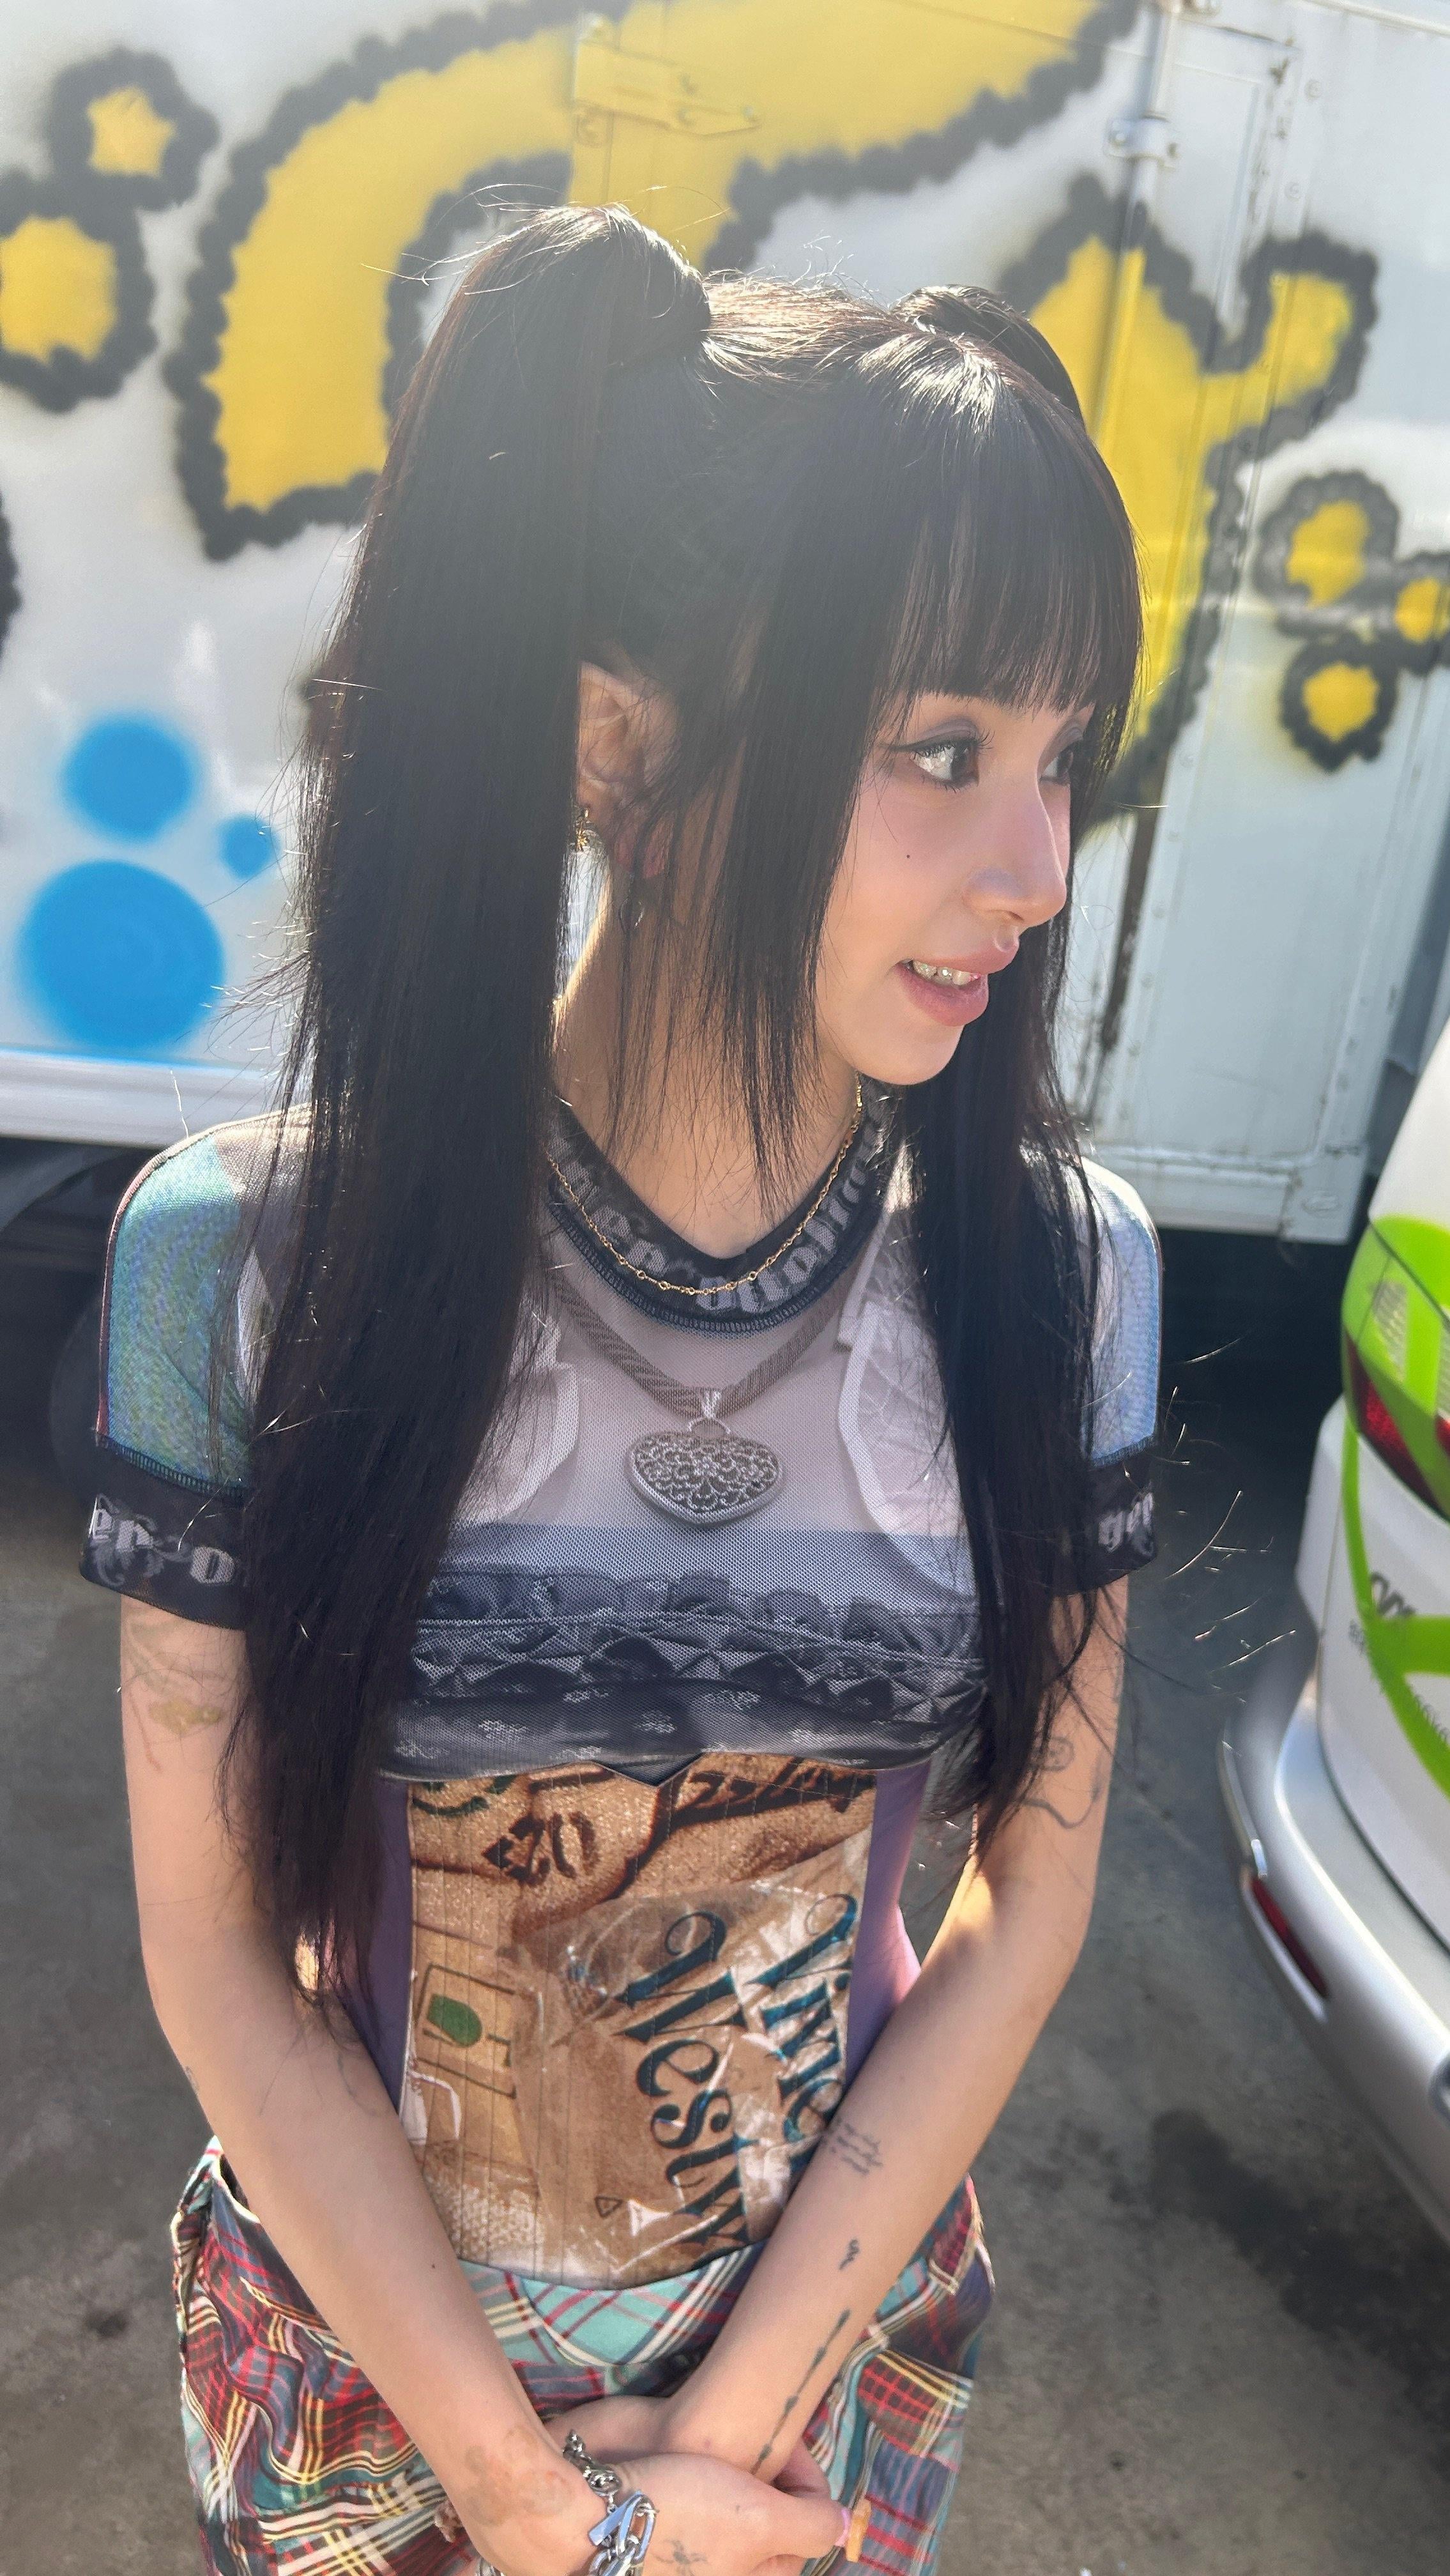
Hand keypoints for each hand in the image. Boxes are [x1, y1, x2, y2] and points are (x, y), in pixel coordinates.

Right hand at [543, 2445, 844, 2575]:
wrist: (583, 2516)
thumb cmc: (672, 2513)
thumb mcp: (757, 2518)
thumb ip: (808, 2524)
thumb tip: (841, 2524)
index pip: (807, 2528)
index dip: (802, 2477)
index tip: (782, 2445)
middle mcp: (724, 2575)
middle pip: (769, 2524)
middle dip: (767, 2482)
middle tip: (750, 2448)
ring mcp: (689, 2566)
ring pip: (735, 2517)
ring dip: (734, 2482)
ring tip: (715, 2456)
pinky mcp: (659, 2553)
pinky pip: (699, 2519)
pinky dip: (701, 2490)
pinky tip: (684, 2470)